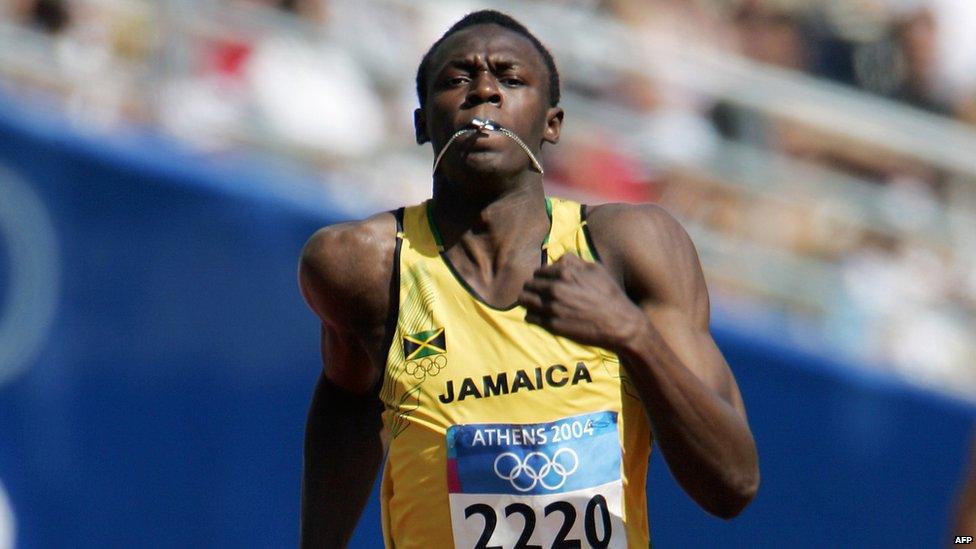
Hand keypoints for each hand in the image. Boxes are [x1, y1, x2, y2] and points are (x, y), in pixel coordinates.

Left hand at [518, 253, 647, 349]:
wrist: (619, 324)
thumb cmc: (609, 295)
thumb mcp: (596, 269)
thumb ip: (574, 261)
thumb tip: (558, 260)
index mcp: (565, 272)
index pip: (538, 272)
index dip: (541, 277)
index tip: (544, 283)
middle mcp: (555, 288)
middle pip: (529, 285)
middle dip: (532, 288)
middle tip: (538, 294)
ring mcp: (552, 307)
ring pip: (525, 300)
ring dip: (528, 301)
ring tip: (534, 304)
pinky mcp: (552, 325)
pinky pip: (530, 317)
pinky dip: (532, 315)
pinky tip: (540, 316)